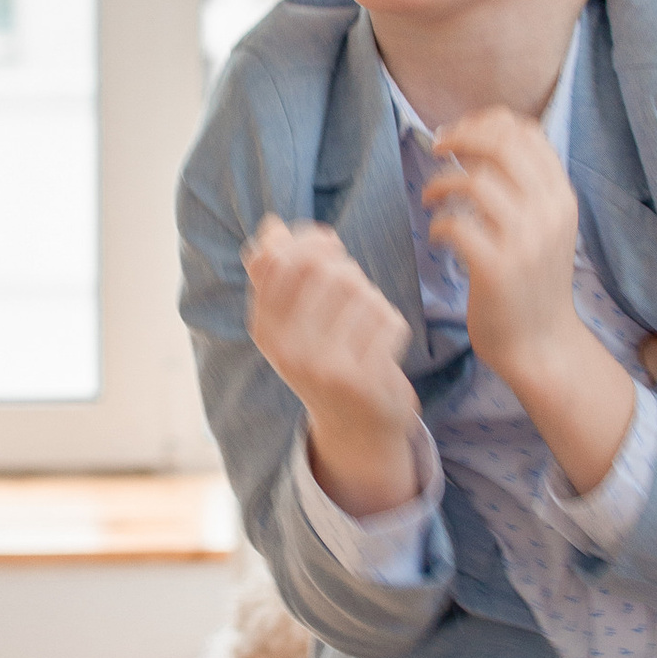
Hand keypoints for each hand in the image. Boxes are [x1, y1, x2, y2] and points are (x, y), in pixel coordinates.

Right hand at [244, 218, 423, 515]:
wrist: (356, 430)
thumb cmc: (326, 360)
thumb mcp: (290, 324)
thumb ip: (277, 275)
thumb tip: (272, 227)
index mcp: (264, 330)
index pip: (275, 259)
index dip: (309, 240)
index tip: (330, 246)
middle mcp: (286, 350)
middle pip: (322, 269)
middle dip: (346, 268)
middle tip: (355, 287)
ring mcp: (322, 367)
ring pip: (359, 291)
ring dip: (372, 298)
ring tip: (367, 322)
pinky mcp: (361, 380)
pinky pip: (387, 320)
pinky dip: (392, 324)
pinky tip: (382, 346)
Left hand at [421, 107, 580, 385]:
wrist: (542, 345)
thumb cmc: (533, 282)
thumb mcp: (545, 226)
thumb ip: (526, 187)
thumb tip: (483, 138)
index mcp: (562, 197)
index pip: (526, 133)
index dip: (486, 123)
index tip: (461, 135)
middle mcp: (549, 213)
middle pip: (501, 145)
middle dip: (461, 137)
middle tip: (437, 147)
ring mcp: (525, 241)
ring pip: (475, 181)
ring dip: (442, 182)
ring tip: (431, 197)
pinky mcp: (497, 269)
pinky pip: (456, 224)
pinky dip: (439, 223)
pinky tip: (438, 235)